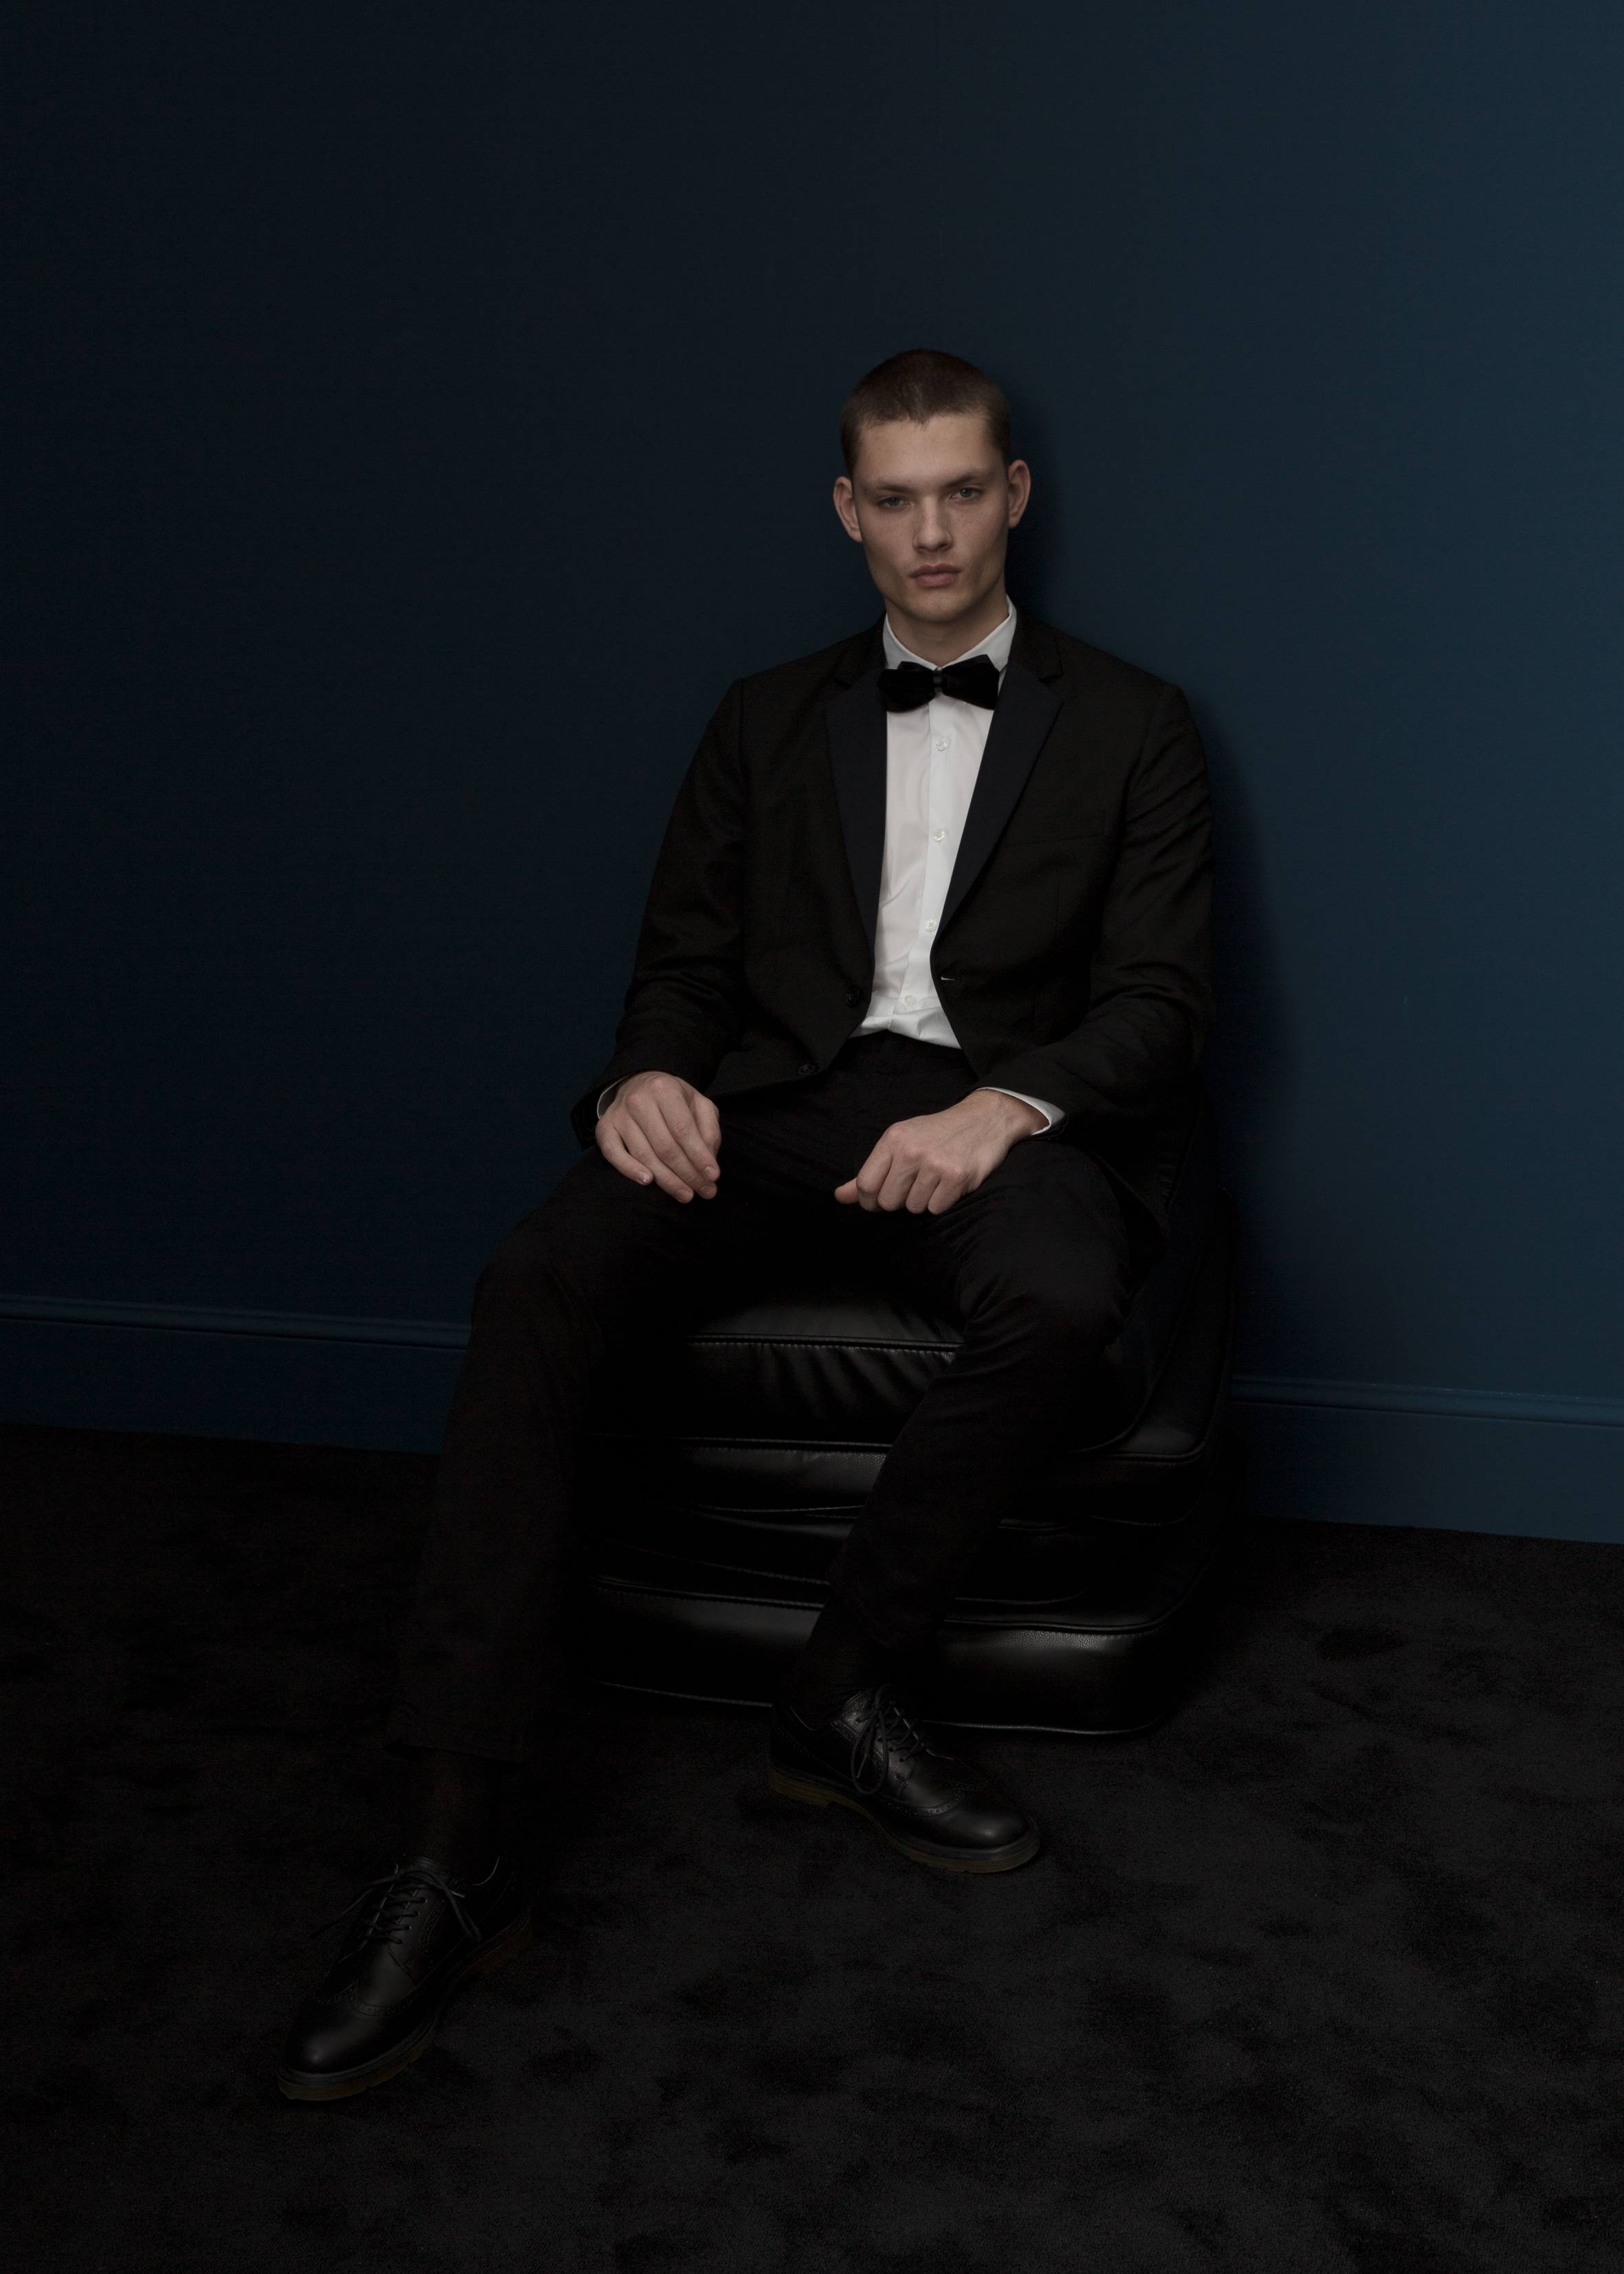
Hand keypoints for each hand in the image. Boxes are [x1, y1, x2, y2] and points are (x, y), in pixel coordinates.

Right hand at [596, 1071, 721, 1202]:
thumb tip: (708, 1161)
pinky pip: (613, 1153)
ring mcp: (619, 1114)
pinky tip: (648, 1181)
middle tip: (705, 1191)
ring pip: (643, 1155)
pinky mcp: (605, 1127)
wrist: (639, 1083)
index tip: (713, 1176)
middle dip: (688, 1174)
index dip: (699, 1156)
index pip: (683, 1129)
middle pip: (665, 1147)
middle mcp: (638, 1100)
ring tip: (686, 1194)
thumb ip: (709, 1129)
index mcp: (664, 1089)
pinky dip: (629, 1170)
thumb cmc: (673, 1099)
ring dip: (666, 1180)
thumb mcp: (699, 1103)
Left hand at [835, 1090, 1044, 1215]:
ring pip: (914, 1208)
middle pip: (888, 1201)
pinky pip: (936, 1209)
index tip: (880, 1199)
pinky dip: (942, 1202)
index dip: (869, 1200)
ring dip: (923, 1200)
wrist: (983, 1120)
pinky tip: (949, 1184)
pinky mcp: (957, 1177)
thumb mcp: (901, 1143)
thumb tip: (840, 1197)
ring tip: (935, 1179)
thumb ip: (870, 1172)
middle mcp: (911, 1151)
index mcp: (893, 1139)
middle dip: (900, 1200)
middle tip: (915, 1184)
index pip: (865, 1184)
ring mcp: (935, 1164)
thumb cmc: (937, 1134)